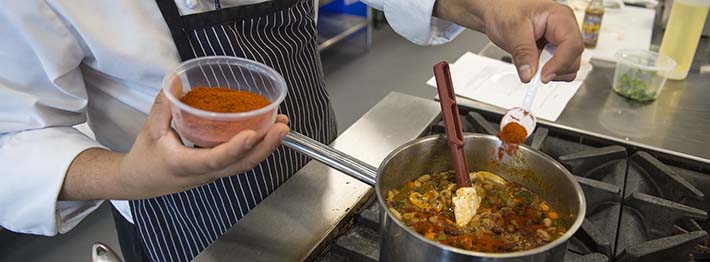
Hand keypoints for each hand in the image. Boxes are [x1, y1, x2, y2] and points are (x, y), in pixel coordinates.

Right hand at [61, 92, 289, 199]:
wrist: (139, 182)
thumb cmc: (145, 156)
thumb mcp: (150, 129)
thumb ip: (165, 104)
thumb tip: (178, 79)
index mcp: (185, 164)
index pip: (215, 159)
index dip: (235, 148)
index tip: (252, 135)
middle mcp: (205, 173)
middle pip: (241, 165)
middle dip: (265, 147)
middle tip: (281, 126)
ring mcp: (213, 174)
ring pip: (244, 165)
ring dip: (266, 147)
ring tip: (281, 126)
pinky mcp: (217, 171)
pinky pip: (240, 162)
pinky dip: (257, 149)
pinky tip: (267, 133)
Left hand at [434, 0, 583, 82]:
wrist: (495, 12)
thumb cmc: (505, 9)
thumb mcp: (512, 28)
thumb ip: (522, 52)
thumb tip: (529, 74)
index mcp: (560, 18)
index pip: (572, 45)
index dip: (560, 63)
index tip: (543, 76)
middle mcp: (564, 30)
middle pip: (573, 59)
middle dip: (555, 70)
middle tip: (533, 72)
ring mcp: (558, 43)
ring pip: (568, 67)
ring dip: (550, 73)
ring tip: (530, 64)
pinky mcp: (550, 53)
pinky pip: (556, 70)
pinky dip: (545, 73)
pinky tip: (532, 65)